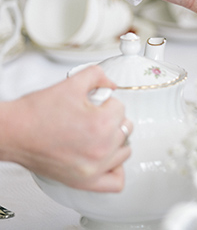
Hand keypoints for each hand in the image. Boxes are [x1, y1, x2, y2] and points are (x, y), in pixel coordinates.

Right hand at [1, 65, 131, 191]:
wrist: (12, 132)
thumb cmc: (35, 113)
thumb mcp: (71, 84)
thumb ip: (97, 75)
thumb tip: (111, 83)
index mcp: (101, 124)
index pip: (120, 108)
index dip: (106, 102)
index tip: (94, 105)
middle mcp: (101, 148)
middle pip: (125, 129)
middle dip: (111, 119)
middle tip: (94, 117)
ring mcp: (94, 167)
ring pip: (124, 151)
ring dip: (116, 140)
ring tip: (99, 134)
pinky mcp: (84, 181)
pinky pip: (115, 182)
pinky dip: (115, 169)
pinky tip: (107, 157)